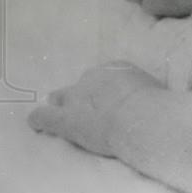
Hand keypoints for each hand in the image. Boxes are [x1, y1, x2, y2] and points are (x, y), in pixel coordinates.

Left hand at [28, 61, 161, 156]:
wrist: (143, 118)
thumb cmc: (159, 108)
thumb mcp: (158, 92)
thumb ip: (149, 95)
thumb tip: (155, 106)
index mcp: (115, 69)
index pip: (104, 80)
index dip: (105, 93)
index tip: (110, 102)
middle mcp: (92, 79)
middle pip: (80, 86)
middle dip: (78, 95)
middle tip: (81, 106)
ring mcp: (77, 98)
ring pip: (60, 98)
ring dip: (58, 105)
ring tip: (53, 110)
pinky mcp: (67, 120)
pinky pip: (46, 117)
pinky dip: (39, 119)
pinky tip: (32, 123)